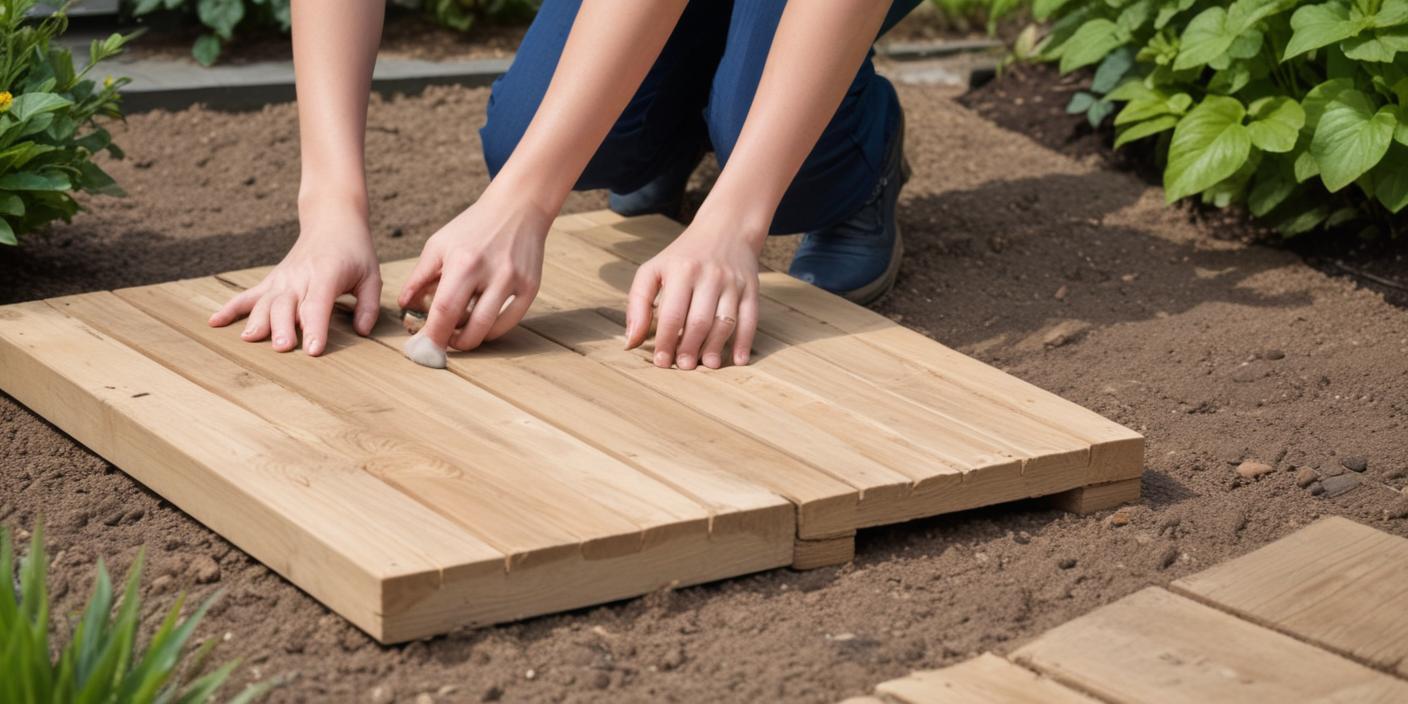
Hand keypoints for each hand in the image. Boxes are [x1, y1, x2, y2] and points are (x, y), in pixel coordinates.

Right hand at [209, 206, 379, 355]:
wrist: (331, 221)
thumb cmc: (355, 252)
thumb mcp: (371, 275)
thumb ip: (368, 305)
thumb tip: (363, 332)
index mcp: (326, 274)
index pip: (317, 304)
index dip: (315, 327)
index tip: (313, 350)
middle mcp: (300, 276)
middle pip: (287, 305)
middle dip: (283, 327)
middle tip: (282, 348)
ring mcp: (282, 278)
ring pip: (265, 302)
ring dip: (257, 321)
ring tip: (249, 340)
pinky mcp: (272, 281)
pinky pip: (247, 295)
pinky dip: (230, 308)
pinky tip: (214, 322)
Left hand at [397, 196, 549, 350]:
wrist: (517, 207)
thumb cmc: (472, 227)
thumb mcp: (439, 245)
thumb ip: (419, 277)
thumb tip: (405, 306)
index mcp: (464, 261)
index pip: (445, 310)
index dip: (432, 335)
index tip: (423, 347)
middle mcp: (492, 272)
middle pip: (470, 327)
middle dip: (453, 344)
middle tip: (443, 342)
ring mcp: (514, 281)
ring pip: (491, 330)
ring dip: (472, 340)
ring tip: (460, 333)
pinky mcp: (531, 287)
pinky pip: (510, 322)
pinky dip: (493, 331)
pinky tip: (481, 324)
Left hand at [625, 215, 762, 369]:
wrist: (726, 228)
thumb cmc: (683, 256)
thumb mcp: (654, 270)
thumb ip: (638, 303)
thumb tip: (631, 342)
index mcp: (681, 270)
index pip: (672, 314)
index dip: (666, 342)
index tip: (662, 362)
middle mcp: (709, 275)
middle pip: (699, 321)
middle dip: (690, 348)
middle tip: (683, 367)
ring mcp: (733, 282)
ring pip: (724, 323)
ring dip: (715, 348)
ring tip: (706, 365)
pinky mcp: (751, 288)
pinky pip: (750, 319)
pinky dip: (744, 342)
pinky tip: (738, 360)